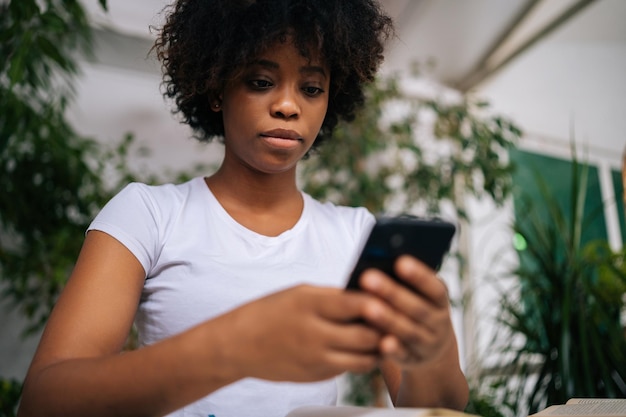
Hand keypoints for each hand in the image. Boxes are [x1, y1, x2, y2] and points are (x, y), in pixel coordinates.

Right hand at [211, 285, 387, 381]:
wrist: (238, 344)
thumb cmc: (270, 312)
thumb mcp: (299, 293)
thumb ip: (333, 297)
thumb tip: (369, 296)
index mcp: (310, 305)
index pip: (356, 303)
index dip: (380, 300)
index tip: (394, 295)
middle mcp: (314, 334)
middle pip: (367, 336)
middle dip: (387, 329)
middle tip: (400, 320)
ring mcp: (315, 359)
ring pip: (364, 359)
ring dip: (379, 348)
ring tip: (388, 336)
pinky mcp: (316, 375)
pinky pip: (349, 368)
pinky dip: (360, 358)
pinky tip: (365, 348)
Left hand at [358, 255, 456, 368]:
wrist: (430, 346)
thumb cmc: (414, 307)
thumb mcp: (418, 295)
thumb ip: (404, 282)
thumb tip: (378, 260)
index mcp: (440, 300)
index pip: (434, 287)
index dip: (419, 276)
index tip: (400, 261)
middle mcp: (439, 322)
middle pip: (418, 308)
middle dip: (392, 293)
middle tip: (368, 277)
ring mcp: (428, 344)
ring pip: (410, 332)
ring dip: (389, 320)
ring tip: (369, 308)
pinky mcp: (415, 361)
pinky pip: (405, 357)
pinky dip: (394, 351)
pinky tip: (382, 343)